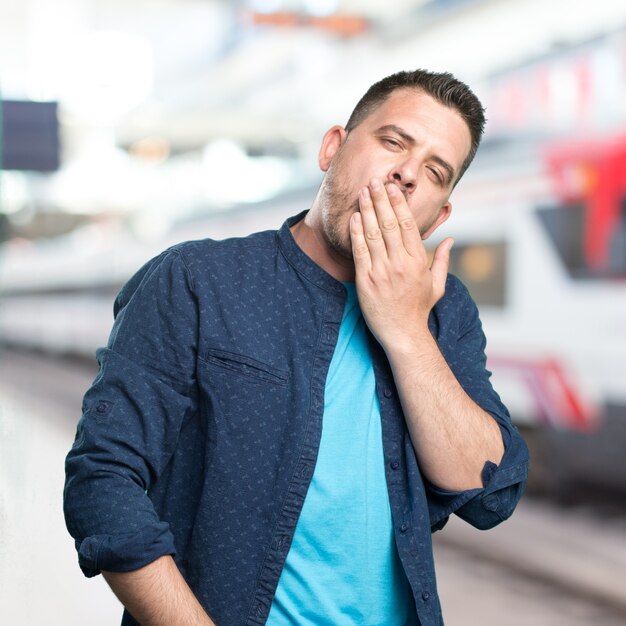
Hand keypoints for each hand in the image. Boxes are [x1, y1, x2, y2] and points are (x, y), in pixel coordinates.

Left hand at [349, 177, 452, 350]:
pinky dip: (356, 233)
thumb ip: (442, 260)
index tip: (392, 188)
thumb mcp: (437, 285)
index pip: (408, 225)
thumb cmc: (419, 309)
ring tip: (363, 192)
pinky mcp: (365, 281)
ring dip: (367, 211)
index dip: (399, 204)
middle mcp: (400, 264)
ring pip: (373, 234)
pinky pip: (360, 252)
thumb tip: (450, 239)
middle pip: (389, 224)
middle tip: (375, 181)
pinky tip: (354, 217)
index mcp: (417, 261)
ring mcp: (381, 272)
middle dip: (381, 200)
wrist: (402, 334)